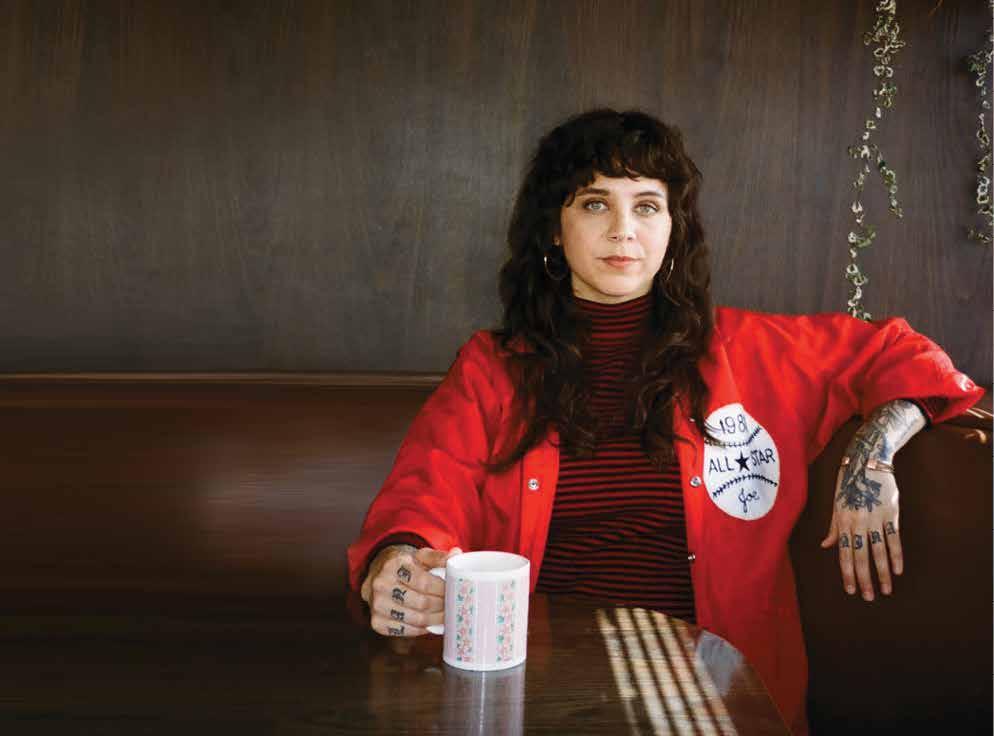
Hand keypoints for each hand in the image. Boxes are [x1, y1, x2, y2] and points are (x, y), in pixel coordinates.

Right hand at [361, 545, 462, 636]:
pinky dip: (420, 630)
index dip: (442, 590)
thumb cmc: (405, 567)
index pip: (424, 583)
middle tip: (453, 606)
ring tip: (445, 616)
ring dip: (434, 620)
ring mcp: (377, 605)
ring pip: (415, 620)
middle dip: (442, 606)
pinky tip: (429, 624)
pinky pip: (404, 631)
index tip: (454, 592)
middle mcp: (382, 585)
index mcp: (393, 565)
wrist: (379, 576)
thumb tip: (456, 554)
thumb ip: (438, 557)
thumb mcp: (420, 557)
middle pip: (422, 603)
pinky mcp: (376, 622)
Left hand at [820, 462, 902, 601]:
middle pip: (860, 556)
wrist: (867, 462)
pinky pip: (893, 539)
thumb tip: (825, 546)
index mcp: (842, 522)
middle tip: (867, 598)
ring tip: (885, 590)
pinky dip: (896, 555)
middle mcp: (857, 523)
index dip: (847, 573)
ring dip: (881, 573)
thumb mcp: (836, 504)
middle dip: (863, 579)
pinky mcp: (890, 514)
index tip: (850, 590)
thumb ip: (833, 527)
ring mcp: (874, 519)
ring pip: (878, 551)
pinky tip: (897, 571)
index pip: (843, 554)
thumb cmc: (849, 484)